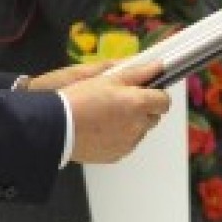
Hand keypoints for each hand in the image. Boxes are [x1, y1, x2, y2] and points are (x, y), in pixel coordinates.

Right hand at [54, 61, 168, 163]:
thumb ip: (138, 73)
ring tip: (107, 116)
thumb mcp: (109, 78)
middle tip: (122, 102)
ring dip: (131, 124)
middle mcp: (137, 126)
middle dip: (143, 109)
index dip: (156, 95)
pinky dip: (120, 137)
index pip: (164, 101)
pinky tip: (102, 129)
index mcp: (138, 104)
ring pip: (140, 131)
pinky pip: (127, 144)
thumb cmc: (80, 99)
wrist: (57, 127)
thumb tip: (158, 66)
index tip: (146, 92)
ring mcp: (128, 143)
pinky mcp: (117, 155)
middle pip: (153, 117)